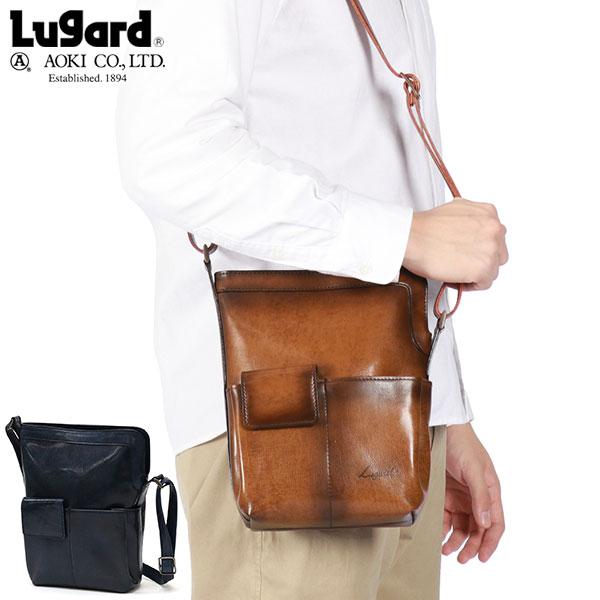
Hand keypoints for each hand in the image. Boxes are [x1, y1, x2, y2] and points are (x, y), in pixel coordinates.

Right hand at [403, 198, 507, 289]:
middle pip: (498, 254)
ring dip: (475, 273)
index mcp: (488, 213)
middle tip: (461, 263)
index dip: (479, 248)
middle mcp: (494, 229)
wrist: (412, 237)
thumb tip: (470, 233)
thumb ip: (471, 220)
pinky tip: (454, 277)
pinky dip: (469, 285)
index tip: (467, 253)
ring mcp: (491, 249)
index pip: (495, 237)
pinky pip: (483, 284)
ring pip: (492, 270)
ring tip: (456, 270)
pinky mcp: (483, 269)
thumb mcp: (456, 209)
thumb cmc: (425, 227)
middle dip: (480, 260)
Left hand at [443, 423, 504, 562]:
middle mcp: (477, 496)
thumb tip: (485, 523)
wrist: (442, 427)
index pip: (495, 523)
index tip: (482, 558)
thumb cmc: (463, 445)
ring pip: (462, 525)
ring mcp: (461, 496)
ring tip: (445, 550)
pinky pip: (447, 516)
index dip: (490, 542)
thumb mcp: (473, 470)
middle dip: (471, 546)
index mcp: (490, 491)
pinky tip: (438, 534)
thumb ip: (480, 496)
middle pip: (478, 529)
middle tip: (460, 559)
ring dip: (456, 540)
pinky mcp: (445, 493)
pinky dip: (444, 527)